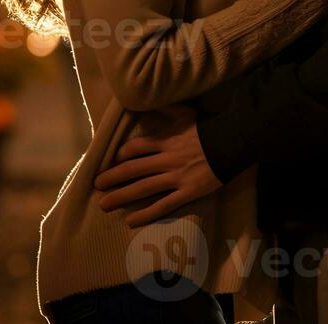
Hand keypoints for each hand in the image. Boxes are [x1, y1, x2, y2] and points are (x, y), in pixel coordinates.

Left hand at [93, 104, 221, 226]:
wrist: (231, 142)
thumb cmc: (208, 127)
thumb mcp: (185, 113)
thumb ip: (165, 110)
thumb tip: (146, 105)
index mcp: (165, 140)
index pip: (136, 148)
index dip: (122, 155)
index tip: (113, 161)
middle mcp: (165, 160)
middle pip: (133, 170)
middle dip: (112, 178)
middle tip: (96, 186)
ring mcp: (175, 178)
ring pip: (143, 189)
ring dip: (121, 197)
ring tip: (104, 205)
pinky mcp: (187, 192)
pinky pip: (163, 205)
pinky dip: (146, 214)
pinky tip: (131, 221)